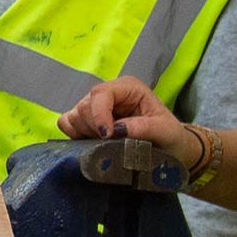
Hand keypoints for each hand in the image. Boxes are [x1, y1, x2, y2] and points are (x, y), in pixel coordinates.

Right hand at [62, 75, 182, 149]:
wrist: (169, 148)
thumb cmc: (170, 136)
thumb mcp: (165, 131)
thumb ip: (144, 127)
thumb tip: (117, 129)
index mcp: (128, 88)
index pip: (102, 93)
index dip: (99, 114)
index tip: (106, 135)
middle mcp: (109, 94)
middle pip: (84, 105)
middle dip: (94, 127)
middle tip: (112, 143)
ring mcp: (95, 107)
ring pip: (73, 116)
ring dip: (86, 133)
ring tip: (106, 143)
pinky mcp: (86, 121)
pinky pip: (67, 123)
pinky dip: (74, 135)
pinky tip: (91, 143)